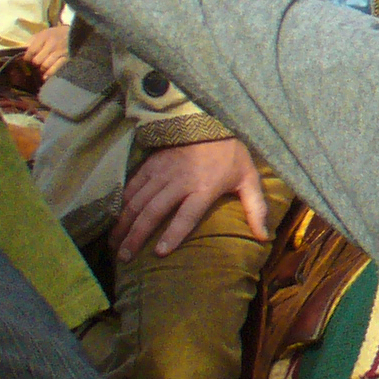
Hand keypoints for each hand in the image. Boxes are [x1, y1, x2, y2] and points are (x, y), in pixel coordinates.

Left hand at [21, 23, 68, 82]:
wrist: (75, 34)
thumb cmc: (56, 34)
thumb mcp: (44, 33)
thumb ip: (33, 40)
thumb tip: (23, 50)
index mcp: (44, 37)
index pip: (32, 50)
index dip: (27, 58)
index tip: (26, 60)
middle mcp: (52, 44)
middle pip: (38, 60)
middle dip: (34, 64)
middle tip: (34, 65)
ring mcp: (59, 52)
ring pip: (45, 66)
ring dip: (41, 70)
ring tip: (40, 70)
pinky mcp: (66, 58)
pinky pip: (55, 69)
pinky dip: (49, 74)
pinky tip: (45, 77)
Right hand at [114, 138, 270, 261]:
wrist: (212, 121)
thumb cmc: (231, 154)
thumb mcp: (249, 179)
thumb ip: (256, 208)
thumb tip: (265, 237)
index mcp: (204, 188)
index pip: (186, 215)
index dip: (173, 234)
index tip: (160, 253)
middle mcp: (179, 181)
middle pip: (154, 211)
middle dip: (137, 235)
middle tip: (124, 257)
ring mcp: (162, 172)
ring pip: (138, 200)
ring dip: (124, 223)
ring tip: (114, 244)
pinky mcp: (152, 163)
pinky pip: (133, 185)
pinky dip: (122, 203)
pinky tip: (114, 219)